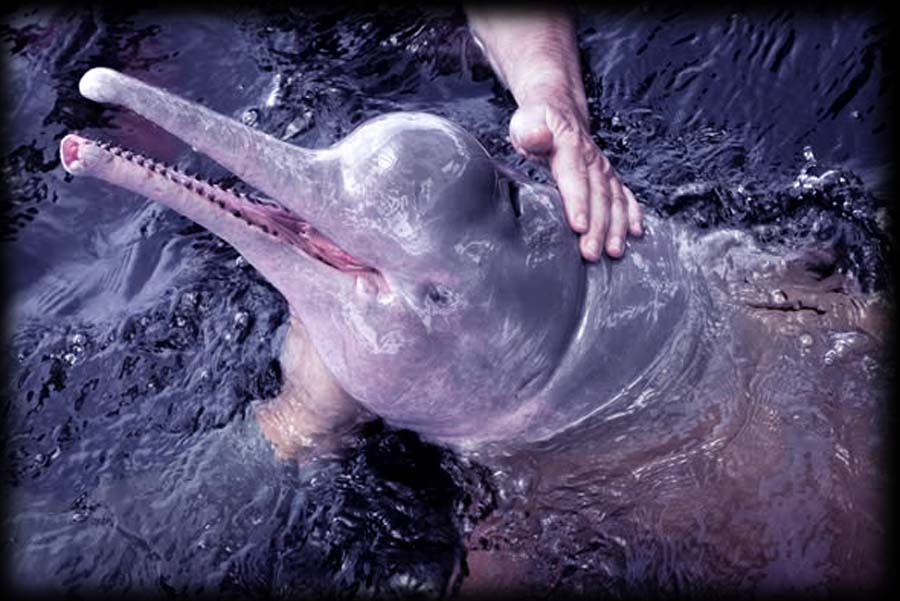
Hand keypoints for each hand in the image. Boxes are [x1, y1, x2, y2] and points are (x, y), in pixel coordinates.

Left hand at [509, 101, 642, 259]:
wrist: (558, 109)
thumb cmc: (537, 123)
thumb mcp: (526, 123)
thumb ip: (531, 132)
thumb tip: (539, 136)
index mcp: (570, 146)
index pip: (575, 177)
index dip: (577, 203)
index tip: (578, 226)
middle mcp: (592, 159)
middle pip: (597, 195)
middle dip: (597, 226)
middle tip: (591, 252)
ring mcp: (603, 168)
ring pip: (614, 199)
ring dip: (617, 226)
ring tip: (614, 251)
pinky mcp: (608, 177)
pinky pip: (625, 195)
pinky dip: (632, 214)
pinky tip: (636, 232)